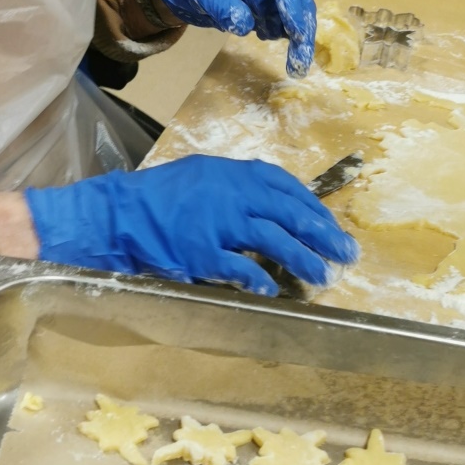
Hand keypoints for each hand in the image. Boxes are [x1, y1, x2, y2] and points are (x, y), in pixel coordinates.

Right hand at [24, 155, 358, 294]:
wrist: (118, 213)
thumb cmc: (161, 196)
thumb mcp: (203, 176)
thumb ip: (238, 187)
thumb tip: (274, 204)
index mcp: (234, 174)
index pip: (286, 187)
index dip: (312, 207)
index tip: (331, 224)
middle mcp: (232, 194)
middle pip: (289, 212)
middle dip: (322, 233)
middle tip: (346, 252)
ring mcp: (218, 223)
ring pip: (273, 238)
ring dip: (302, 258)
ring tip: (322, 276)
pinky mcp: (201, 252)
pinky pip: (239, 267)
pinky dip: (258, 279)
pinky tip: (272, 290)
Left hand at [149, 0, 315, 76]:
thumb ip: (224, 5)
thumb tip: (244, 26)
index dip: (293, 8)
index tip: (297, 33)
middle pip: (297, 4)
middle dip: (301, 32)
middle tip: (301, 62)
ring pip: (291, 19)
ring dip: (294, 40)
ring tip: (291, 63)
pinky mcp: (266, 13)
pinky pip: (279, 26)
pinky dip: (276, 36)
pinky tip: (261, 36)